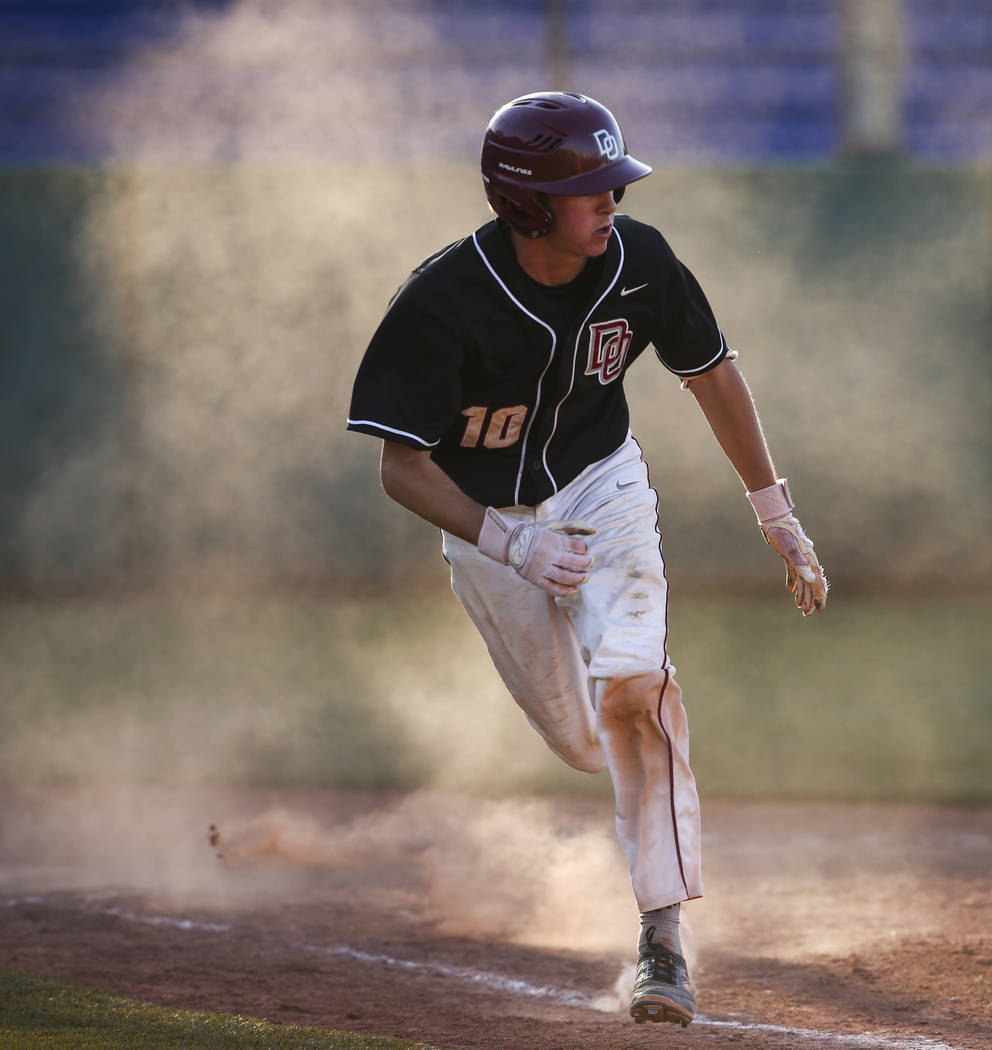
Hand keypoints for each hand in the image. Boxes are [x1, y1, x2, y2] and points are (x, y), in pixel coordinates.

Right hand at [477, 508, 594, 597]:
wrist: (511, 541)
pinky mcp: (536, 578)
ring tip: (585, 577)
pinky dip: (566, 591)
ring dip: (578, 579)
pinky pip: (553, 588)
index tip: (586, 550)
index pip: (576, 545)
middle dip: (585, 564)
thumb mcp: (553, 525)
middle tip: (590, 563)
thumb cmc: (535, 533)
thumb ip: (574, 526)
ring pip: (565, 577)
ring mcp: (542, 568)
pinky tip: (574, 589)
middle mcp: (548, 554)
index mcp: (553, 539)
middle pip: (573, 562)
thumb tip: (594, 530)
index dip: (584, 549)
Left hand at [761, 514, 827, 615]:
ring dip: (802, 593)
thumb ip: (801, 565)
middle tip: (807, 614)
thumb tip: (812, 580)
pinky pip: (794, 571)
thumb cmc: (782, 533)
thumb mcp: (790, 550)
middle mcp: (807, 560)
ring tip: (800, 607)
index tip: (820, 609)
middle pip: (811, 583)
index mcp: (809, 560)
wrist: (774, 517)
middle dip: (810, 599)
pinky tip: (791, 590)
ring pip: (803, 579)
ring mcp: (799, 557)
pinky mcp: (789, 554)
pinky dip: (794, 581)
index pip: (817, 582)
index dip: (819, 596)